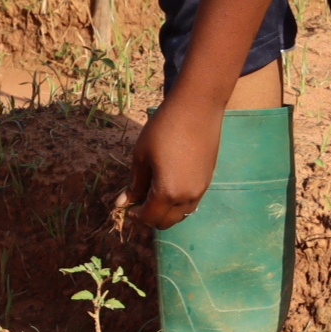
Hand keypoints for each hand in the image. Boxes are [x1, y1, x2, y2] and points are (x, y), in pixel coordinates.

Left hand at [118, 96, 222, 228]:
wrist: (197, 109)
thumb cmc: (163, 130)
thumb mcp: (141, 156)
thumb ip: (134, 184)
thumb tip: (122, 204)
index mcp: (168, 192)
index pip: (149, 218)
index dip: (135, 215)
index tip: (126, 204)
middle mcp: (187, 197)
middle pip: (166, 222)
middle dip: (150, 216)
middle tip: (138, 199)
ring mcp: (201, 190)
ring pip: (181, 214)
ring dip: (165, 210)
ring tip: (153, 190)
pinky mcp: (208, 181)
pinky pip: (191, 202)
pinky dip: (178, 202)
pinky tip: (168, 183)